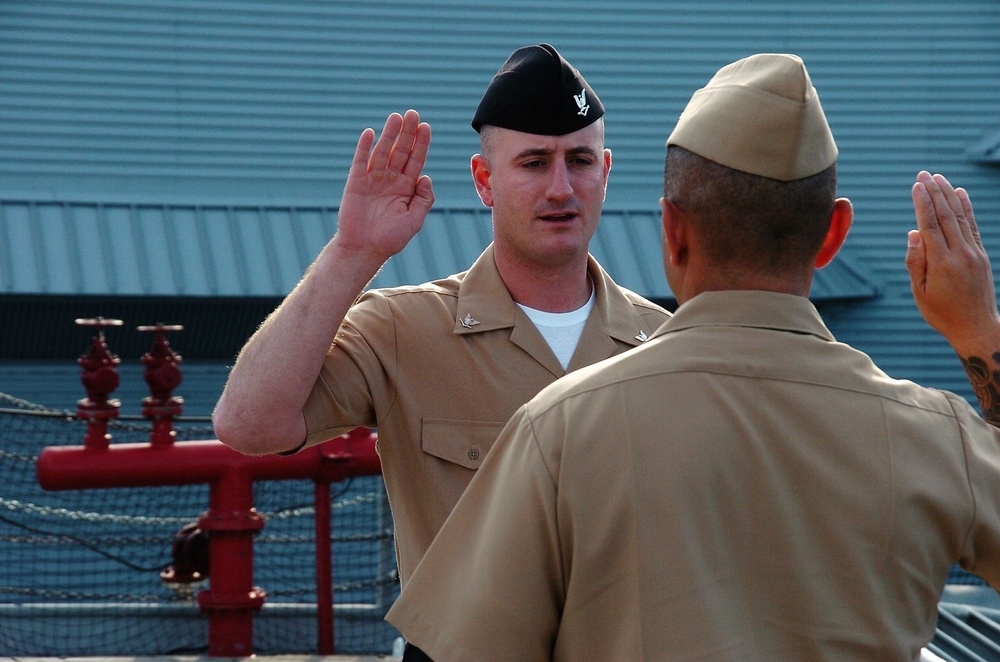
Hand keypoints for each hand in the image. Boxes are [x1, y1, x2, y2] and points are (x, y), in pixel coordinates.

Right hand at [335, 110, 434, 265]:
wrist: (364, 249)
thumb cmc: (390, 239)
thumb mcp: (414, 220)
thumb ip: (423, 199)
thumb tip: (426, 177)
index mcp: (406, 188)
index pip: (415, 160)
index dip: (421, 144)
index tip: (426, 127)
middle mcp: (390, 180)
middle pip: (401, 151)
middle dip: (407, 133)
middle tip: (413, 114)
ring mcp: (373, 179)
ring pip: (382, 152)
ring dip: (389, 134)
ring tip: (396, 117)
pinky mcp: (356, 182)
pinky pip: (361, 161)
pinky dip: (364, 147)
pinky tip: (370, 133)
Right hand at [906, 171, 999, 350]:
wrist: (976, 327)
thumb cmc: (941, 313)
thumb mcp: (920, 293)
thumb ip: (915, 262)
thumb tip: (914, 233)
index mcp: (942, 264)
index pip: (930, 226)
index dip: (923, 204)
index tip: (917, 185)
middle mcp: (961, 254)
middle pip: (946, 216)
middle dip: (935, 193)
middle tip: (924, 174)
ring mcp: (974, 253)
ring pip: (960, 217)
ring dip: (949, 195)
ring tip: (939, 178)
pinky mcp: (980, 255)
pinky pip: (972, 226)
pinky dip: (966, 208)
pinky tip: (960, 193)